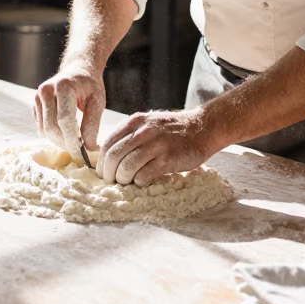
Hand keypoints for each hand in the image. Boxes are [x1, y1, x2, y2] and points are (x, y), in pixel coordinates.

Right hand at [34, 64, 105, 153]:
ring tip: (73, 141)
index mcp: (63, 86)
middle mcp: (46, 90)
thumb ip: (92, 124)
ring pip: (44, 129)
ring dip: (58, 141)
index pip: (64, 119)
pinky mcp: (34, 104)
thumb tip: (89, 147)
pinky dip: (52, 135)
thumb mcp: (97, 101)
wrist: (78, 69)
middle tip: (78, 150)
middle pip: (51, 126)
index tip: (82, 150)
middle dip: (65, 142)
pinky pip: (40, 126)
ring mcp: (37, 96)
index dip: (72, 138)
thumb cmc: (90, 85)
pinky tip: (64, 132)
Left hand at [97, 107, 218, 186]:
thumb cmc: (174, 130)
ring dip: (123, 180)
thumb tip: (110, 156)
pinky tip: (144, 180)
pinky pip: (144, 176)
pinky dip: (139, 182)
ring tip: (128, 182)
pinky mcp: (167, 159)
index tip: (102, 172)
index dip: (101, 161)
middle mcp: (143, 131)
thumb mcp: (149, 124)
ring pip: (126, 168)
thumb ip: (131, 135)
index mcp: (135, 122)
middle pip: (114, 157)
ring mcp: (156, 145)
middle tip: (112, 181)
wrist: (203, 128)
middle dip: (109, 173)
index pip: (108, 143)